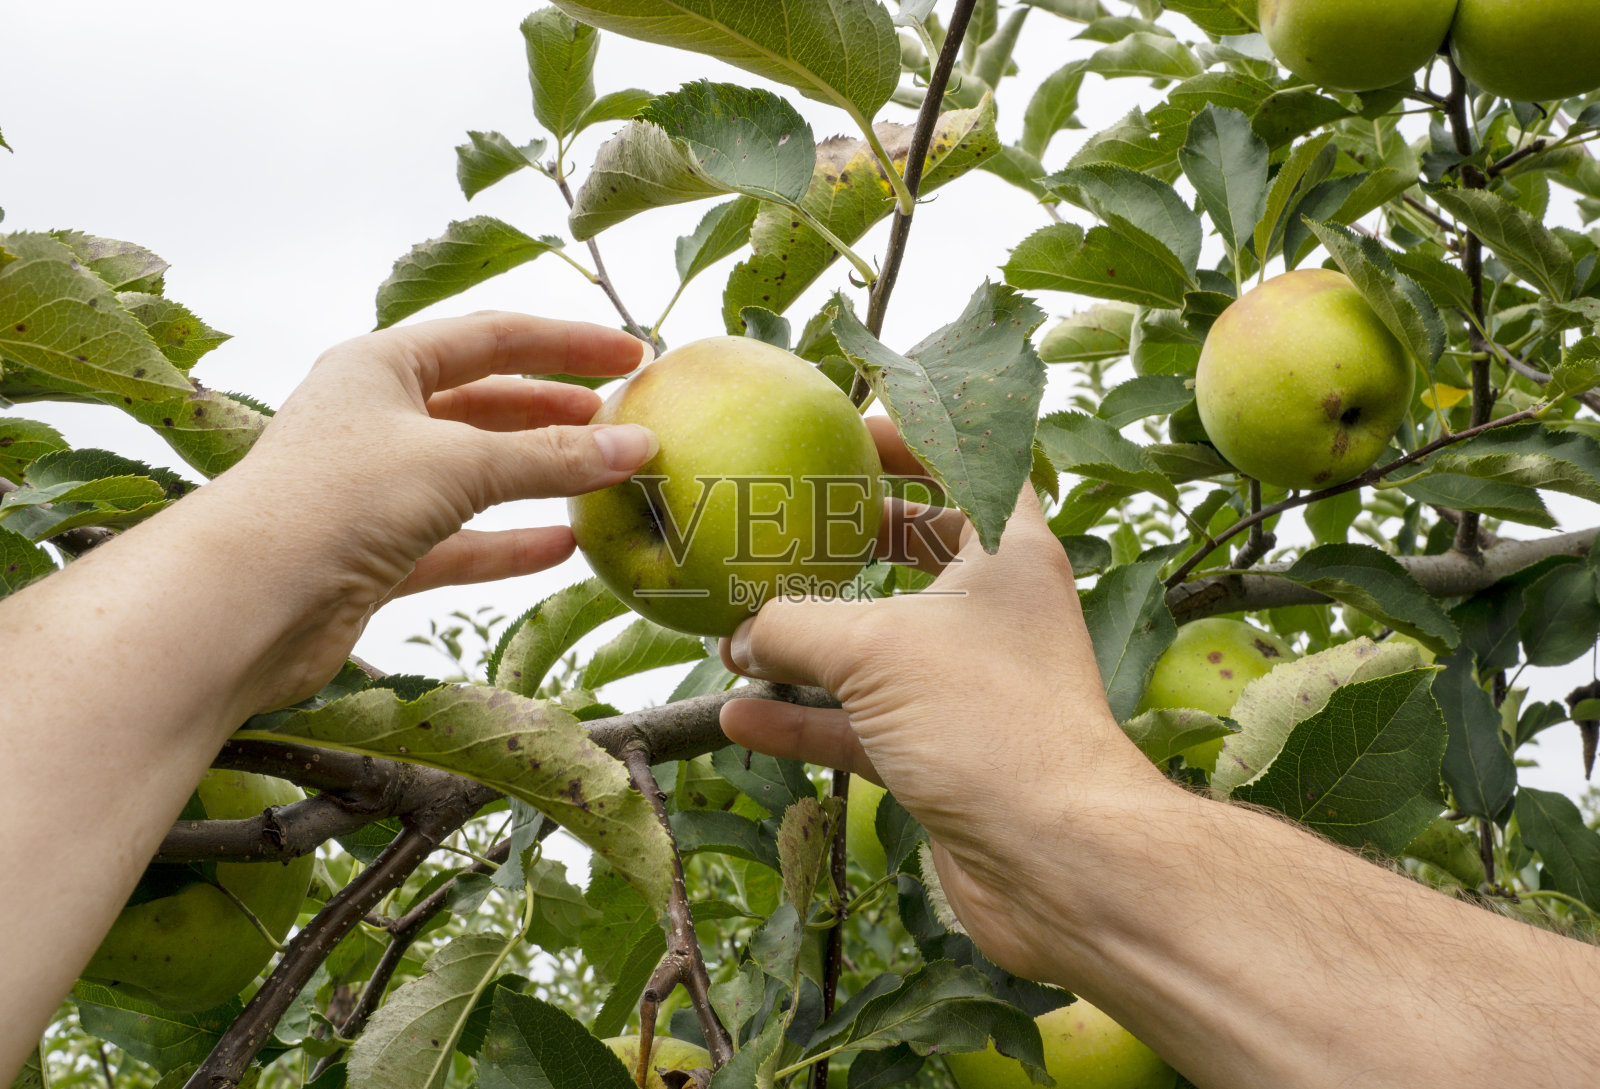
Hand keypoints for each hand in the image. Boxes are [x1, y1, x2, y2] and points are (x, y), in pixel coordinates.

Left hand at [204, 311, 654, 711]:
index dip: (567, 344)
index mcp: (381, 367)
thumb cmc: (337, 500)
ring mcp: (376, 489)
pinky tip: (563, 546)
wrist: (245, 603)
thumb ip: (550, 459)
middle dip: (556, 414)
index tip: (633, 356)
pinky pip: (459, 541)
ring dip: (539, 478)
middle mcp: (375, 419)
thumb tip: (637, 446)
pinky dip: (509, 543)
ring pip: (475, 475)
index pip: (492, 338)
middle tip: (625, 422)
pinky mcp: (377, 554)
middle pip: (485, 404)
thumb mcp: (457, 463)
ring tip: (605, 479)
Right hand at [719, 429, 1169, 976]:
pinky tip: (740, 714)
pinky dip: (806, 717)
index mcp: (1008, 554)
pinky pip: (862, 722)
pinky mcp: (944, 752)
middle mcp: (995, 613)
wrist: (1055, 856)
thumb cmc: (988, 719)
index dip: (919, 442)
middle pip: (923, 553)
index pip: (973, 466)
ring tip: (739, 627)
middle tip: (787, 525)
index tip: (852, 436)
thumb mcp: (874, 648)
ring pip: (881, 646)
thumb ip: (794, 627)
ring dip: (811, 641)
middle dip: (853, 541)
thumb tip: (739, 631)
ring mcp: (969, 686)